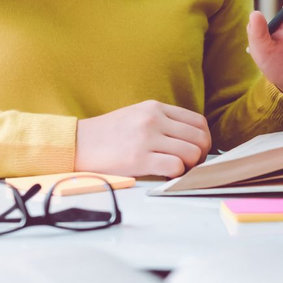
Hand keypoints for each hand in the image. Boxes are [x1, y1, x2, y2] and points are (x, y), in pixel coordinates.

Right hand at [75, 101, 210, 177]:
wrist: (77, 143)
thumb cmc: (108, 134)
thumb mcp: (137, 116)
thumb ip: (163, 122)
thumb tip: (191, 141)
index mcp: (155, 108)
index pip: (198, 122)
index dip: (204, 140)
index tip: (198, 151)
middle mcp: (153, 119)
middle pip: (199, 138)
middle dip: (201, 155)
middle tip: (190, 165)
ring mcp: (146, 138)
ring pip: (192, 153)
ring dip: (190, 166)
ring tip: (177, 170)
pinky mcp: (139, 158)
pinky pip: (175, 167)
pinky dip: (176, 174)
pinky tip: (165, 174)